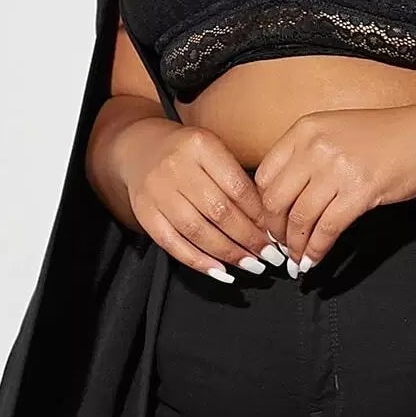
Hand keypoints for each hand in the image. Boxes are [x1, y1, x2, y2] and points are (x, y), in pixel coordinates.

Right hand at [115, 119, 285, 282]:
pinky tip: (219, 271)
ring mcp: (157, 191)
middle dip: (248, 238)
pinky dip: (198, 261)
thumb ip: (236, 179)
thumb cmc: (187, 153)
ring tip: (251, 264)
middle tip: (268, 255)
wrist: (140, 148)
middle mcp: (176, 167)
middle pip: (219, 212)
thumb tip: (267, 222)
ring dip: (228, 253)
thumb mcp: (214, 151)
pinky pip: (173, 243)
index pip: (237, 188)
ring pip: (197, 231)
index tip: (275, 234)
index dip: (259, 216)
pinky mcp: (144, 212)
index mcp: (201, 146)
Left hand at [251, 103, 415, 272]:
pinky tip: (314, 261)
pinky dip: (316, 251)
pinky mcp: (361, 191)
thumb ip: (307, 156)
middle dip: (275, 231)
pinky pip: (327, 229)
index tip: (270, 224)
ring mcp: (338, 168)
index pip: (264, 175)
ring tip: (297, 259)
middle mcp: (316, 146)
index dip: (262, 207)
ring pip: (299, 218)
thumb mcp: (336, 133)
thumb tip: (283, 197)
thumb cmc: (387, 137)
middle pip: (276, 200)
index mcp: (305, 129)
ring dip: (295, 246)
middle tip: (281, 247)